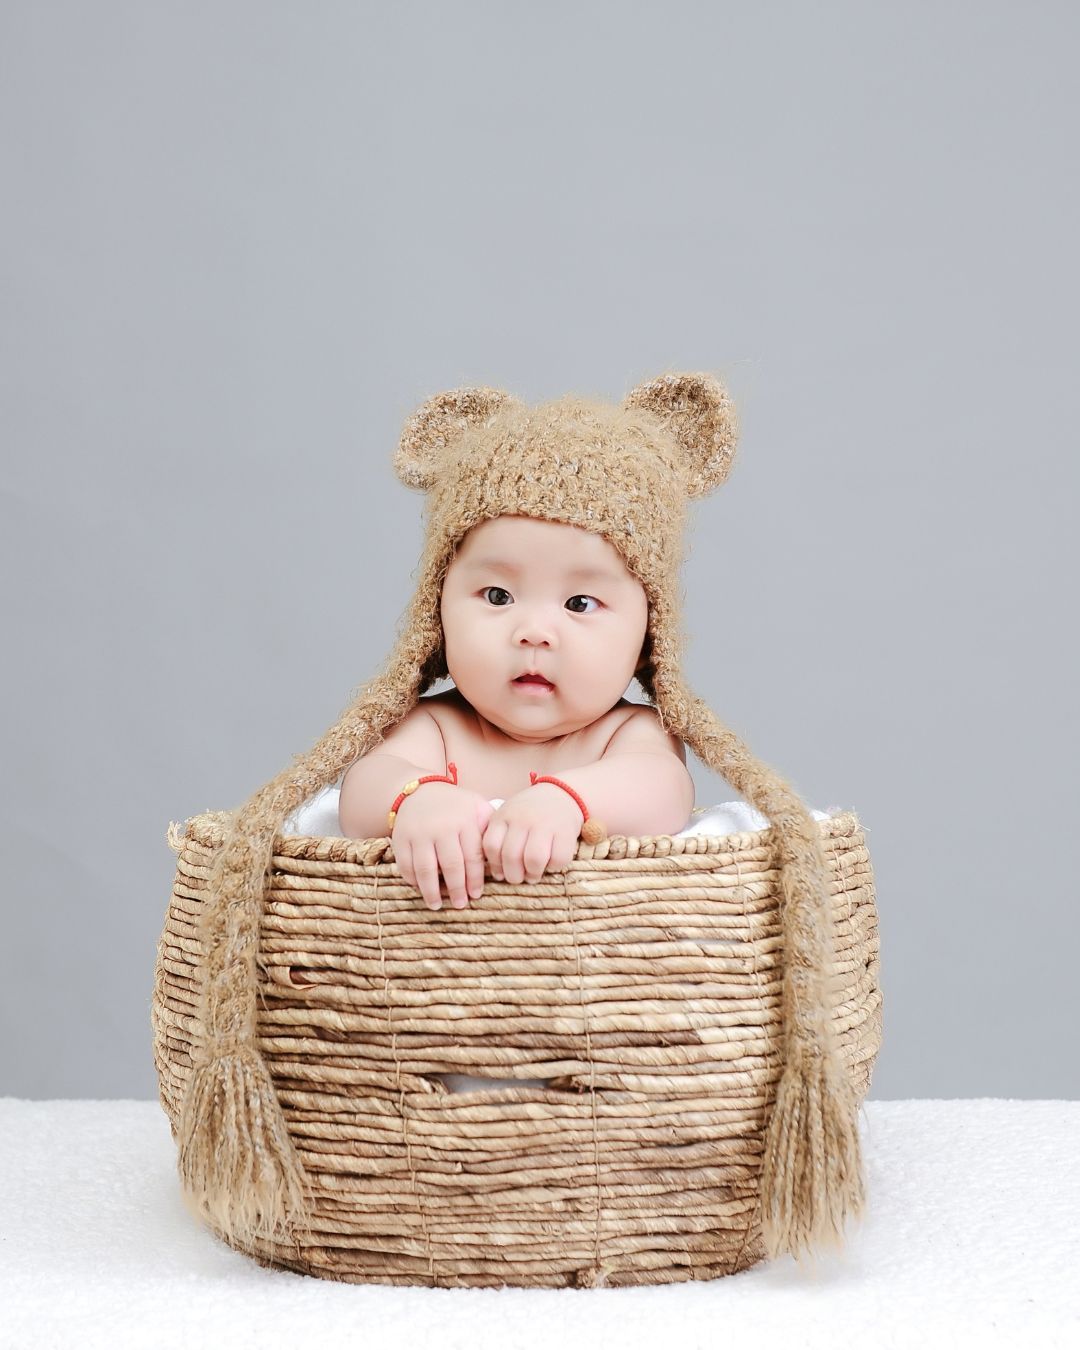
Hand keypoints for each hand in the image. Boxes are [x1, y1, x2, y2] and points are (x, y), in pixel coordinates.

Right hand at [392, 785, 494, 911]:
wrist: (420, 792)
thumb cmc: (455, 806)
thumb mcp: (477, 808)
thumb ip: (490, 828)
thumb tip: (504, 855)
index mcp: (465, 820)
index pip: (473, 856)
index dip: (475, 879)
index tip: (476, 895)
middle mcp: (442, 827)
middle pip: (451, 865)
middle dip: (457, 889)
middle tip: (460, 905)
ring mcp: (419, 833)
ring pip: (425, 869)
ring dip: (432, 891)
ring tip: (437, 905)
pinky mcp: (401, 838)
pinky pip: (405, 865)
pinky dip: (413, 881)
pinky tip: (421, 889)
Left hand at [482, 783, 582, 884]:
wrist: (561, 793)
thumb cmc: (529, 812)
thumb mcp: (508, 815)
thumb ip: (499, 837)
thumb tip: (496, 872)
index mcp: (504, 815)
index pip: (491, 845)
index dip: (495, 865)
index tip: (500, 874)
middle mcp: (523, 819)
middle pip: (511, 856)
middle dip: (513, 876)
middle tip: (518, 878)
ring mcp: (545, 824)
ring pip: (533, 860)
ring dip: (533, 874)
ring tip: (533, 875)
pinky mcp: (565, 831)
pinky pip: (557, 859)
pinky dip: (553, 867)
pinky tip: (550, 863)